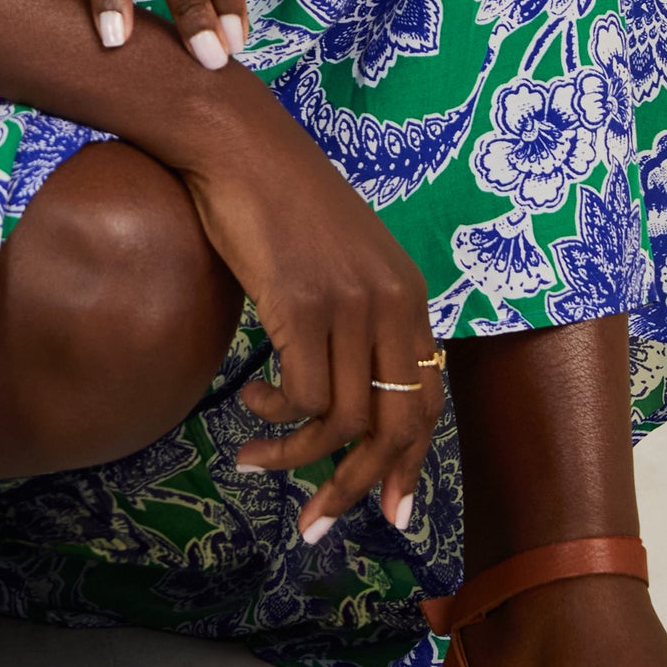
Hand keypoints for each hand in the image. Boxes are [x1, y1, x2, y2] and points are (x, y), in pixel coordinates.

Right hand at [185, 106, 444, 538]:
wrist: (237, 143)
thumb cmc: (275, 199)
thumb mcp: (337, 258)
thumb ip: (353, 314)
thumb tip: (338, 391)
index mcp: (408, 294)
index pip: (429, 400)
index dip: (409, 464)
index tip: (387, 512)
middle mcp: (392, 303)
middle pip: (397, 427)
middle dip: (359, 488)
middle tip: (316, 523)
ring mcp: (350, 305)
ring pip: (345, 422)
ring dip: (296, 458)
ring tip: (255, 458)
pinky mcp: (302, 306)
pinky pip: (303, 396)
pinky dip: (275, 416)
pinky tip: (249, 404)